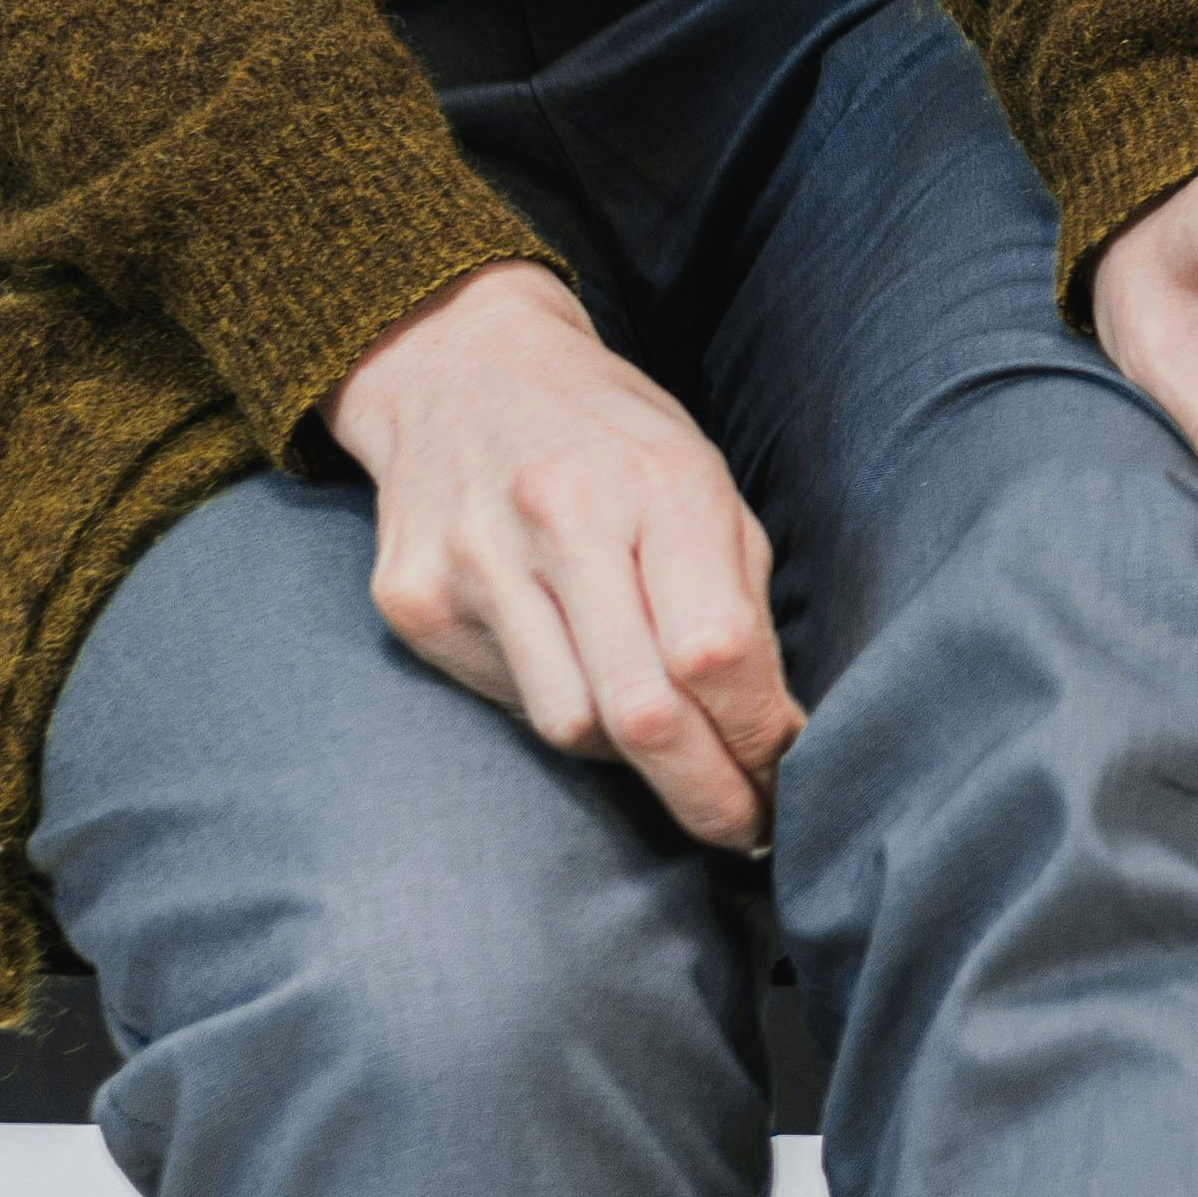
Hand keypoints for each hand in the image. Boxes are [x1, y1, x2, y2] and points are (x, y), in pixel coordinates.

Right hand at [330, 263, 797, 851]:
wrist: (460, 369)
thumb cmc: (609, 436)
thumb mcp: (702, 480)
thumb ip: (738, 598)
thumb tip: (774, 730)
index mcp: (658, 483)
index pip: (718, 652)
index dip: (759, 736)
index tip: (785, 780)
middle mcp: (559, 519)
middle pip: (642, 710)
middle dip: (704, 792)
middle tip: (743, 827)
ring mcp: (475, 562)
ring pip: (569, 725)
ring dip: (629, 761)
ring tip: (663, 747)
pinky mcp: (412, 600)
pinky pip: (506, 701)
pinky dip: (558, 710)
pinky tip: (579, 678)